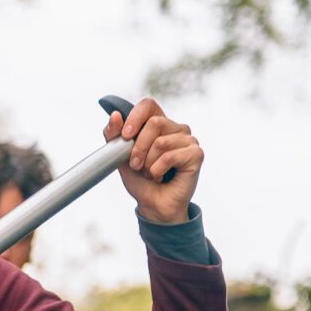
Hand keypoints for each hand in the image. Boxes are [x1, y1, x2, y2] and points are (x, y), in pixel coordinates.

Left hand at [103, 98, 201, 223]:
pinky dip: (158, 170)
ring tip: (151, 173)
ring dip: (148, 164)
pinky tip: (161, 177)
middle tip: (136, 165)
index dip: (135, 117)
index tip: (125, 136)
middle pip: (154, 123)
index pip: (148, 105)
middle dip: (138, 148)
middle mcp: (176, 128)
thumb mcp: (120, 156)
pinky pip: (170, 156)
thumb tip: (114, 115)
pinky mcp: (196, 154)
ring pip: (161, 142)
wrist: (152, 205)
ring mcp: (188, 140)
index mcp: (159, 124)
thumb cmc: (140, 179)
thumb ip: (114, 135)